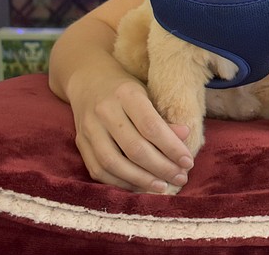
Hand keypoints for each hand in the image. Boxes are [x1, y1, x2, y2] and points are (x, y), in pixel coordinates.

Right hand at [69, 72, 194, 192]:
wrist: (89, 81)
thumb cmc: (126, 90)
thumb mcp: (147, 95)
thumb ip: (163, 118)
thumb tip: (185, 136)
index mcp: (126, 94)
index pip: (151, 126)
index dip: (171, 147)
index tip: (188, 162)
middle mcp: (105, 111)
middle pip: (134, 148)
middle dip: (161, 168)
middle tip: (180, 178)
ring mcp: (89, 129)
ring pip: (113, 163)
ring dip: (141, 180)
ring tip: (162, 187)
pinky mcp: (80, 143)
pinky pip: (98, 170)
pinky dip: (120, 182)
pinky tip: (139, 186)